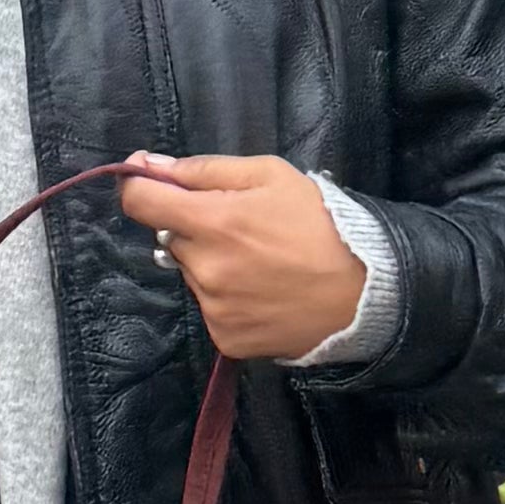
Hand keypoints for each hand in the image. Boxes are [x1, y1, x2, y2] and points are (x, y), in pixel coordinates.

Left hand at [119, 153, 365, 361]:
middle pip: (168, 238)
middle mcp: (206, 269)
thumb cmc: (322, 224)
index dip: (139, 185)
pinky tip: (262, 290)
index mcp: (214, 223)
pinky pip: (210, 308)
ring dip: (210, 262)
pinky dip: (226, 297)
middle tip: (240, 226)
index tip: (151, 179)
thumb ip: (205, 169)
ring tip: (259, 261)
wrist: (366, 292)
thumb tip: (149, 164)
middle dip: (192, 226)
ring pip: (190, 274)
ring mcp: (214, 309)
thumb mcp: (271, 175)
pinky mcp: (225, 339)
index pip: (139, 202)